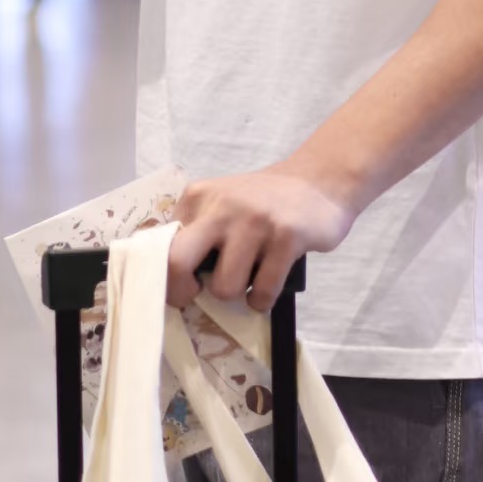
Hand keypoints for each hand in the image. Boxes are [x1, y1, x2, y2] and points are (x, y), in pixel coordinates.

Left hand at [166, 160, 359, 313]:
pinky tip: (267, 287)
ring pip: (224, 286)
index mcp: (200, 196)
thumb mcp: (222, 203)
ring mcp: (256, 221)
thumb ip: (196, 229)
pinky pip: (262, 291)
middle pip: (178, 261)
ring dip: (236, 294)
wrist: (320, 181)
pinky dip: (262, 300)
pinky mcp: (287, 238)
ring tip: (248, 281)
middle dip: (182, 290)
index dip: (166, 275)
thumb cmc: (264, 202)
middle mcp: (223, 205)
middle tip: (196, 295)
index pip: (162, 244)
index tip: (179, 289)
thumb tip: (168, 275)